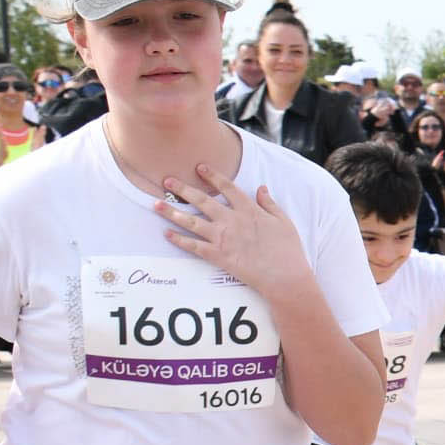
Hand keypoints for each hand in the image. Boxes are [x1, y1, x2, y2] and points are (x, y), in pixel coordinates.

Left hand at [154, 165, 306, 294]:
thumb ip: (270, 203)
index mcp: (248, 210)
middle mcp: (231, 220)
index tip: (200, 167)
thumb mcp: (284, 222)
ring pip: (192, 222)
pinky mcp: (218, 256)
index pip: (227, 187)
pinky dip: (179, 240)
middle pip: (202, 200)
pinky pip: (193, 246)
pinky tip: (167, 234)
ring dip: (172, 212)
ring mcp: (223, 238)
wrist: (284, 276)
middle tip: (167, 181)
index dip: (212, 176)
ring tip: (156, 204)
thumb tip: (261, 188)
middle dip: (182, 189)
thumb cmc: (288, 250)